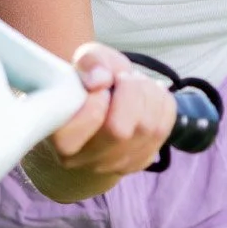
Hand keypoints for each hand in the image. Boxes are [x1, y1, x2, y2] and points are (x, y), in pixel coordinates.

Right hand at [22, 42, 177, 201]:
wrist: (99, 109)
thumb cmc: (86, 86)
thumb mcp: (84, 62)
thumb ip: (89, 62)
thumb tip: (100, 79)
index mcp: (62, 138)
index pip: (83, 123)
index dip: (96, 99)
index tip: (98, 87)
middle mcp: (86, 160)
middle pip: (120, 130)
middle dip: (130, 92)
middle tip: (123, 78)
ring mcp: (115, 165)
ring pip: (148, 128)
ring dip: (148, 94)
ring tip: (135, 83)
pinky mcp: (141, 161)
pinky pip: (164, 127)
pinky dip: (162, 102)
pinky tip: (148, 95)